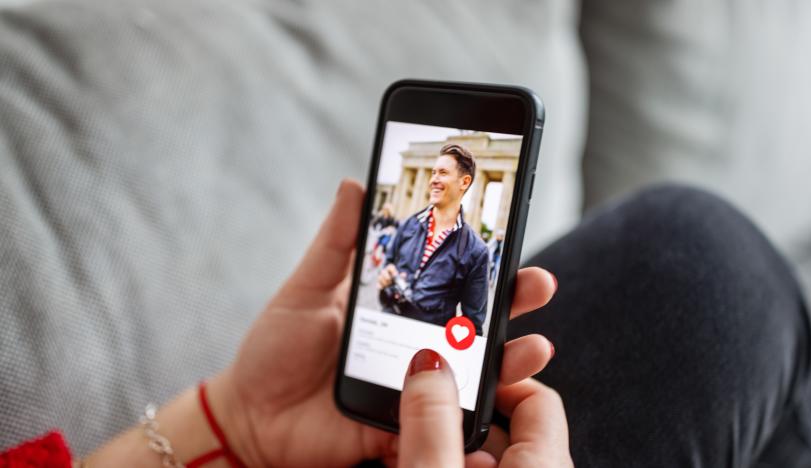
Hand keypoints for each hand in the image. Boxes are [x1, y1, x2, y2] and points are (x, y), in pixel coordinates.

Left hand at [209, 179, 560, 466]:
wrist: (251, 414)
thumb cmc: (276, 349)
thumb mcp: (307, 288)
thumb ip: (337, 242)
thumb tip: (353, 183)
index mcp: (398, 308)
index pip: (452, 282)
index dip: (486, 266)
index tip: (514, 240)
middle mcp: (415, 346)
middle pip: (477, 325)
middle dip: (514, 305)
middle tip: (538, 284)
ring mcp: (414, 389)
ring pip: (474, 376)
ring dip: (511, 362)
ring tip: (534, 348)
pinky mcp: (403, 427)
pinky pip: (445, 427)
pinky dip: (473, 420)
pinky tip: (494, 404)